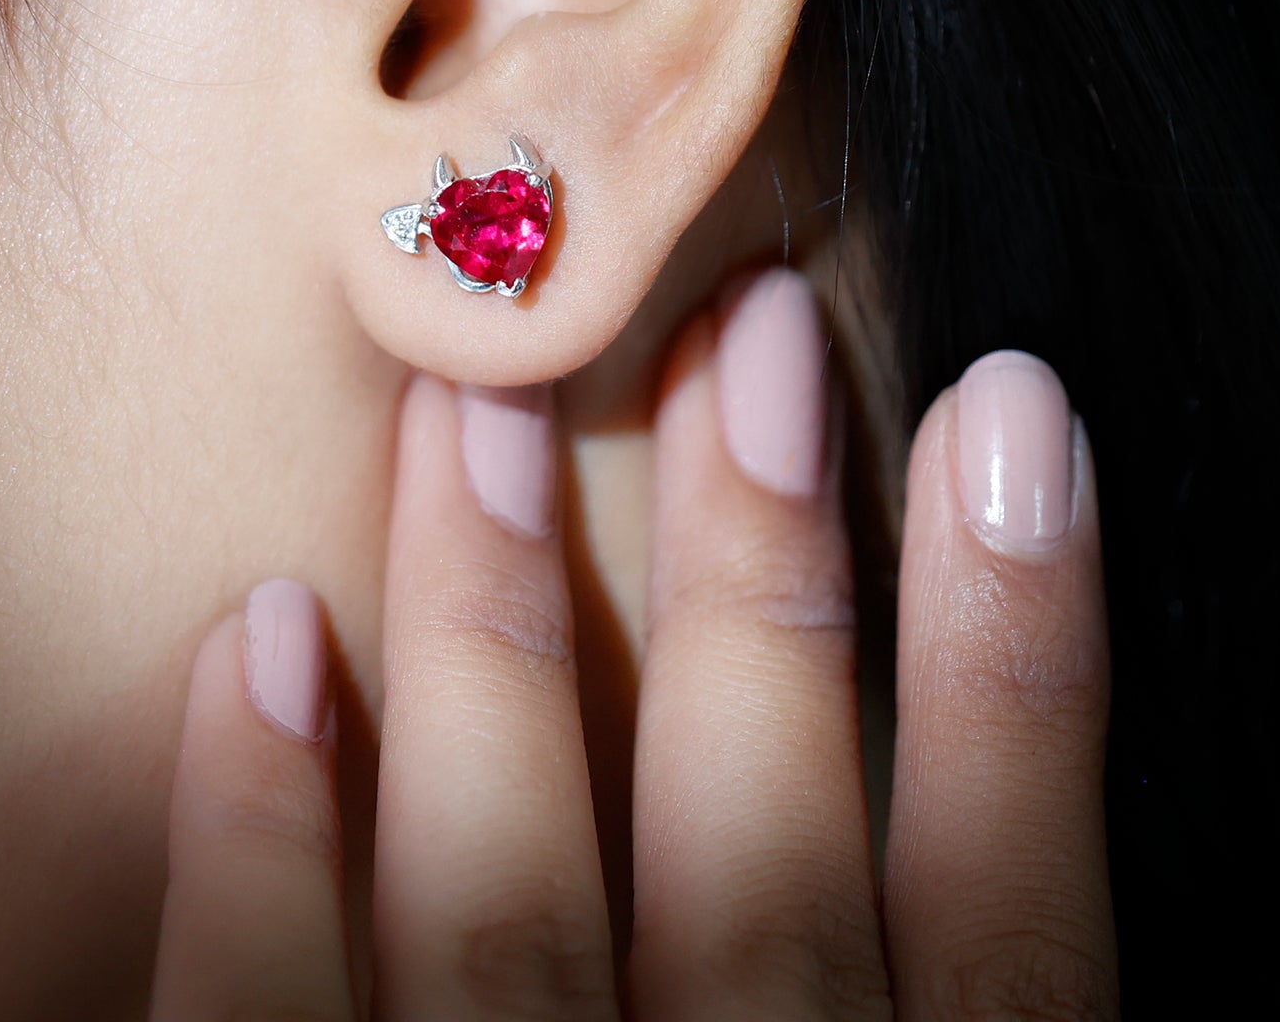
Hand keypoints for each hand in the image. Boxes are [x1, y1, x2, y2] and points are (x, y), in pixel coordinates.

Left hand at [150, 268, 1114, 1017]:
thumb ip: (899, 972)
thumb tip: (851, 711)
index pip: (1012, 931)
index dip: (1020, 659)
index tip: (1013, 406)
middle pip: (765, 872)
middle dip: (758, 576)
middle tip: (742, 322)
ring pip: (511, 912)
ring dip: (499, 637)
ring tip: (470, 413)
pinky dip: (259, 843)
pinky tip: (259, 640)